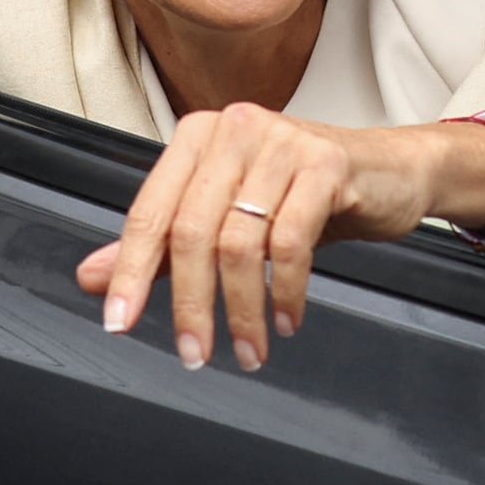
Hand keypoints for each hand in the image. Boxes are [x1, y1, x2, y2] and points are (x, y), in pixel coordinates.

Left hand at [75, 107, 484, 370]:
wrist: (391, 171)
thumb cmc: (302, 194)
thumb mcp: (225, 217)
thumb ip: (160, 246)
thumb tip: (93, 277)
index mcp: (195, 140)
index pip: (149, 214)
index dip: (131, 274)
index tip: (119, 324)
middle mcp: (232, 131)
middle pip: (191, 232)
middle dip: (191, 304)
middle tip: (194, 353)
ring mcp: (280, 143)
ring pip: (240, 242)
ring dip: (242, 309)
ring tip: (249, 348)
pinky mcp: (326, 164)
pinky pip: (292, 241)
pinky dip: (286, 291)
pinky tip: (286, 318)